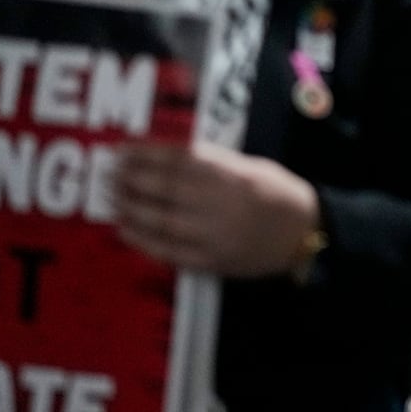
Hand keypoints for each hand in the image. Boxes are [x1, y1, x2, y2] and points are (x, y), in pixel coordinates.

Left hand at [114, 142, 320, 277]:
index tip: (119, 149)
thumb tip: (164, 157)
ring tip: (110, 198)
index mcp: (233, 176)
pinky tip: (124, 229)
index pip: (179, 161)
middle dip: (131, 179)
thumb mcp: (252, 166)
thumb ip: (214, 163)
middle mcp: (221, 204)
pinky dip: (143, 240)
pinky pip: (170, 251)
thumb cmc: (278, 194)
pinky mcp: (212, 261)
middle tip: (106, 173)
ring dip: (131, 208)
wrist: (304, 235)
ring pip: (162, 220)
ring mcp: (215, 235)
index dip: (145, 154)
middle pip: (165, 189)